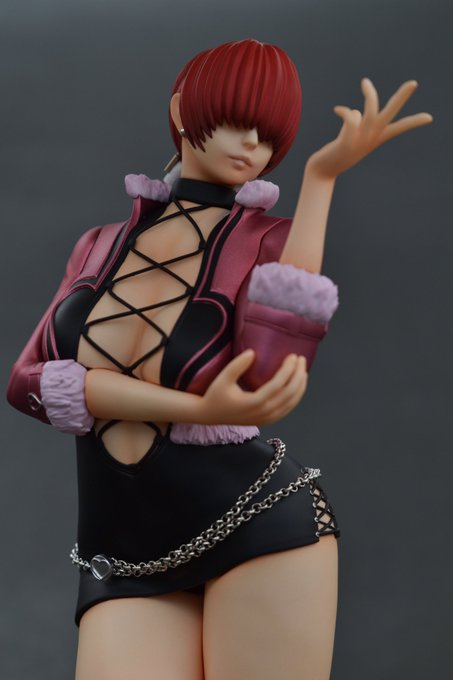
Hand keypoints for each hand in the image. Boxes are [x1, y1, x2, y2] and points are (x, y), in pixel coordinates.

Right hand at [196, 350, 307, 425]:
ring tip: (303, 370)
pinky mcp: (268, 420)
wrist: (210, 415)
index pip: (278, 384)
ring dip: (300, 385)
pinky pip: (288, 409)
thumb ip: (237, 365)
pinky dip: (296, 397)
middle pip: (289, 393)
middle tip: (301, 359)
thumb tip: (253, 352)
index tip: (293, 356)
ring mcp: (267, 418)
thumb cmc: (216, 395)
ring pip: (292, 402)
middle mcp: (264, 412)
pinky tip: (298, 386)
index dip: (288, 369)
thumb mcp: (223, 378)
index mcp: (254, 402)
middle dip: (298, 374)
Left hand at [308, 78, 432, 178]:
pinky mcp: (347, 141)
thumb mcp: (352, 135)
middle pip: (391, 114)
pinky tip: (336, 110)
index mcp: (377, 138)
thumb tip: (358, 112)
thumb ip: (358, 121)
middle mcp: (371, 138)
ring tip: (365, 82)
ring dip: (369, 94)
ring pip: (371, 110)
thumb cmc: (339, 151)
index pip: (399, 128)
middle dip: (402, 97)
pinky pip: (351, 118)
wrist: (324, 171)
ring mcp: (360, 140)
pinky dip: (345, 111)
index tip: (430, 117)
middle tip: (413, 82)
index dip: (414, 122)